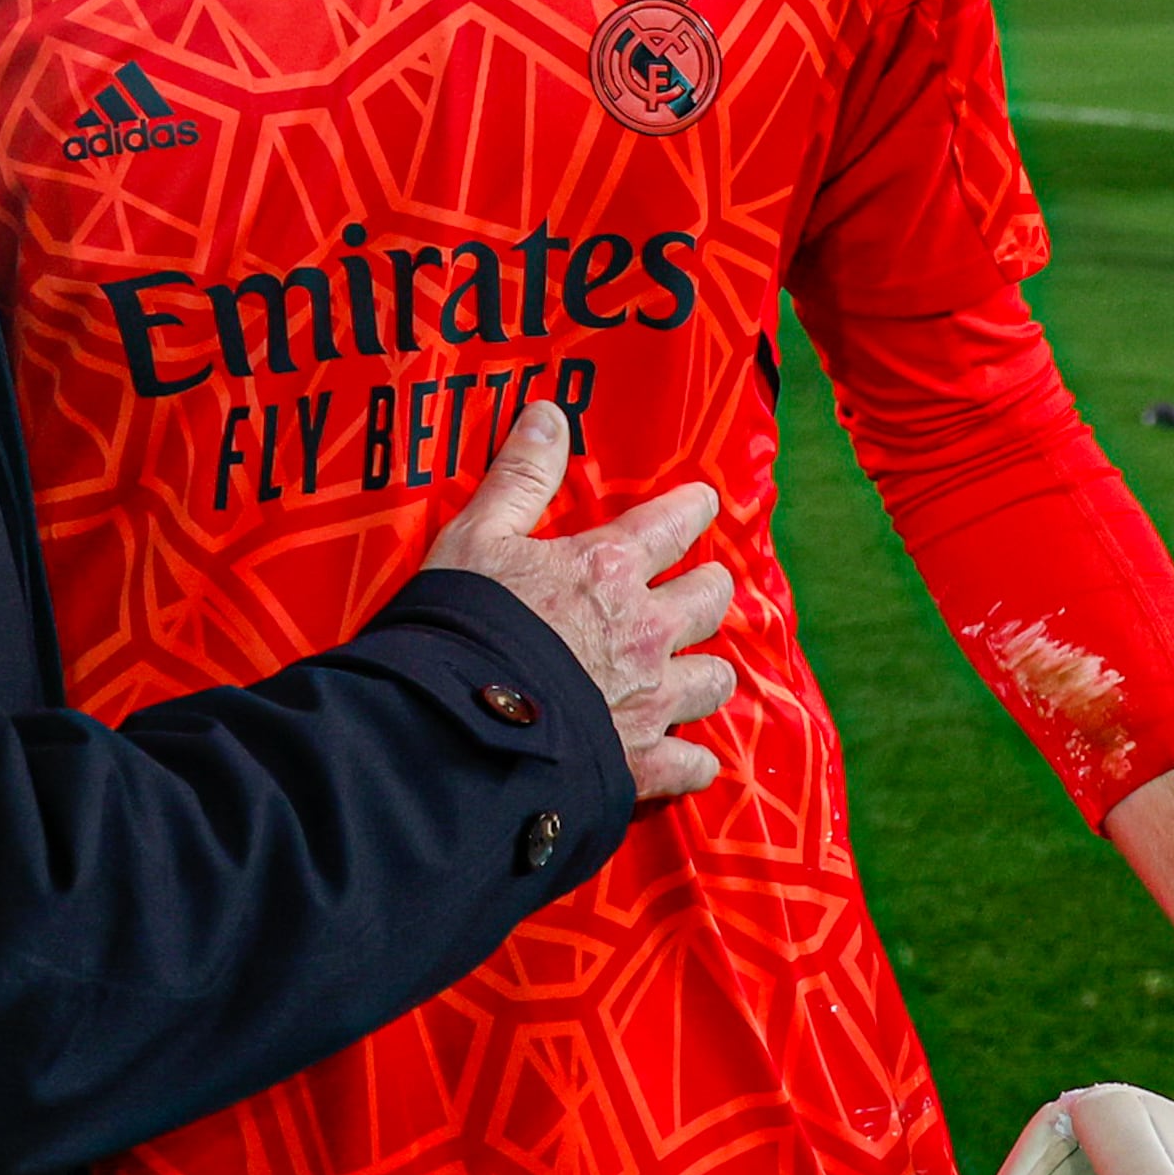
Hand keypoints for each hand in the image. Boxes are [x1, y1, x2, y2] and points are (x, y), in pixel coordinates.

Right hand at [426, 402, 737, 800]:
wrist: (458, 729)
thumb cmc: (463, 625)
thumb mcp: (477, 537)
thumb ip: (520, 476)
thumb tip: (549, 412)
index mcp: (610, 568)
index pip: (672, 523)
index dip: (693, 508)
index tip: (705, 503)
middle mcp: (646, 630)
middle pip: (710, 597)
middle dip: (708, 586)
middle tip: (700, 584)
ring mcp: (650, 700)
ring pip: (715, 678)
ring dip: (707, 669)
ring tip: (695, 668)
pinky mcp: (641, 761)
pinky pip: (691, 762)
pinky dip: (690, 759)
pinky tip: (684, 756)